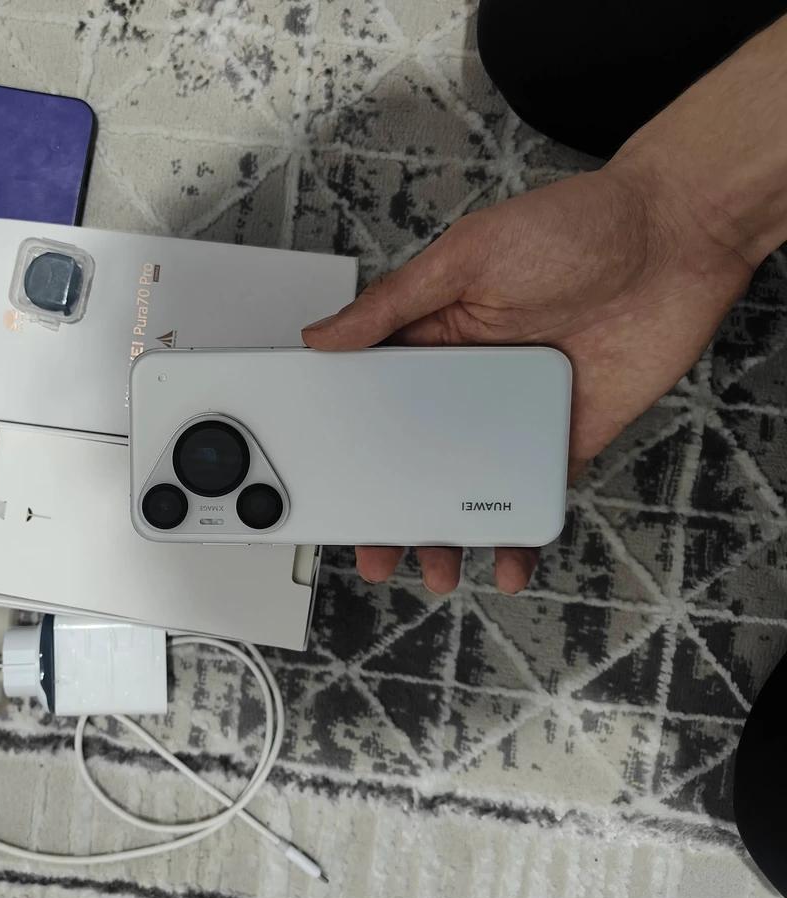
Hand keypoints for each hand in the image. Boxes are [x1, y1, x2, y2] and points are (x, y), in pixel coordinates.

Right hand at [302, 162, 754, 593]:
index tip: (330, 487)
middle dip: (393, 512)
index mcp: (432, 341)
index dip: (350, 448)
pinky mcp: (564, 439)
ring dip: (449, 533)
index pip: (375, 405)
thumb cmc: (575, 227)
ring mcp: (515, 417)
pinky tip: (504, 561)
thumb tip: (322, 335)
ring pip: (469, 490)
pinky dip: (517, 535)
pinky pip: (532, 495)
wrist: (677, 239)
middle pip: (416, 461)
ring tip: (435, 567)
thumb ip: (392, 303)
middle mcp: (468, 384)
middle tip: (376, 551)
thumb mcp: (465, 256)